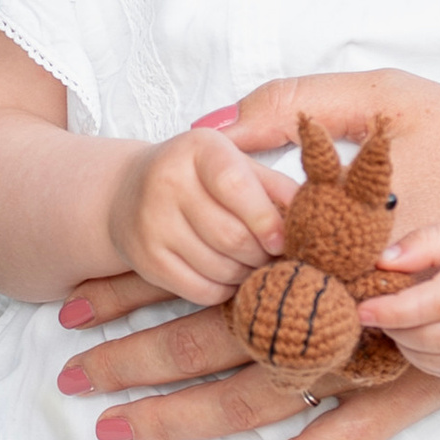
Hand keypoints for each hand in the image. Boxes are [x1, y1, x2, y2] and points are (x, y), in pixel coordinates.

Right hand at [106, 126, 285, 306]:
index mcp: (198, 148)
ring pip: (218, 267)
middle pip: (231, 236)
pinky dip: (224, 290)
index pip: (235, 186)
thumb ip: (275, 186)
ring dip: (246, 274)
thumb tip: (311, 214)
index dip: (266, 219)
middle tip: (274, 257)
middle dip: (262, 255)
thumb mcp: (237, 165)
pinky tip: (229, 276)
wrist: (128, 191)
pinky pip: (199, 290)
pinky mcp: (145, 259)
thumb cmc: (198, 177)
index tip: (284, 240)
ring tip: (253, 264)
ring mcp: (151, 223)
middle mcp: (167, 181)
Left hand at [371, 215, 439, 382]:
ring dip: (408, 346)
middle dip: (395, 328)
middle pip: (436, 336)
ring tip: (397, 322)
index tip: (363, 306)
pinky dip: (429, 360)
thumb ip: (432, 241)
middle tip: (375, 310)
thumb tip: (383, 261)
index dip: (396, 309)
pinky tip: (423, 338)